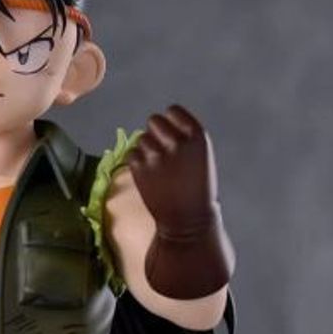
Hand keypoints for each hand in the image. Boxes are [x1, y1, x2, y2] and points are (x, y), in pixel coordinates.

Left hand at [127, 105, 234, 299]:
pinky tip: (149, 177)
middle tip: (163, 153)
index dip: (171, 122)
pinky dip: (137, 163)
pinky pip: (131, 154)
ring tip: (159, 169)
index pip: (173, 110)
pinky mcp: (140, 168)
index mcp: (197, 136)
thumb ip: (183, 136)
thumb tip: (160, 123)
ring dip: (146, 150)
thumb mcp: (201, 156)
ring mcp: (157, 155)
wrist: (188, 222)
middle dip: (156, 134)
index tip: (173, 135)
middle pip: (154, 120)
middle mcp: (177, 142)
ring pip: (141, 138)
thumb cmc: (197, 189)